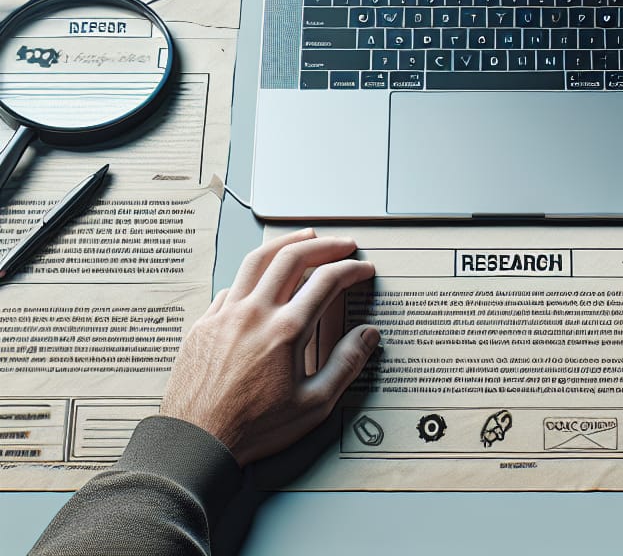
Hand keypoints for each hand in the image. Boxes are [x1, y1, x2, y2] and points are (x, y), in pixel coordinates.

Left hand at [161, 228, 378, 466]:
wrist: (195, 443)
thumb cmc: (252, 428)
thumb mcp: (313, 405)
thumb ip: (345, 365)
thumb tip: (367, 335)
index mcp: (286, 331)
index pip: (327, 281)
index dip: (351, 269)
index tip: (362, 269)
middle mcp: (256, 313)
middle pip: (293, 257)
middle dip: (324, 244)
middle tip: (342, 244)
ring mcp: (226, 314)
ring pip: (258, 259)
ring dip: (286, 243)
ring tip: (304, 237)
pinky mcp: (205, 323)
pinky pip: (233, 285)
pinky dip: (255, 274)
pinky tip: (263, 279)